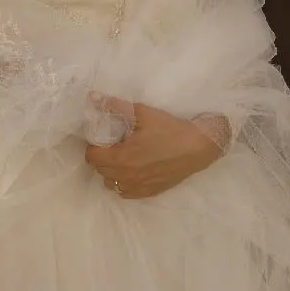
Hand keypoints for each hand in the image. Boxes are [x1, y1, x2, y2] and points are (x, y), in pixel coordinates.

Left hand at [83, 94, 222, 199]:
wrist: (197, 148)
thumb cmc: (169, 129)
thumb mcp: (143, 113)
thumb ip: (116, 106)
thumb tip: (94, 98)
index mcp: (121, 158)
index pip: (92, 157)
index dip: (93, 146)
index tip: (102, 137)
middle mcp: (126, 176)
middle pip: (99, 170)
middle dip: (102, 157)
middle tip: (113, 144)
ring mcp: (137, 187)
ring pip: (111, 183)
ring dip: (111, 171)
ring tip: (122, 158)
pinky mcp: (148, 192)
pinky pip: (125, 192)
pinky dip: (123, 183)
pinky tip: (133, 170)